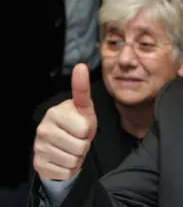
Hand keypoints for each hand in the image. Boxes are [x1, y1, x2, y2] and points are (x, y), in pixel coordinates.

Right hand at [33, 63, 96, 180]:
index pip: (85, 128)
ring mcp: (39, 147)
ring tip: (71, 149)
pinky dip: (70, 169)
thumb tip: (80, 66)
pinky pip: (66, 172)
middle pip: (81, 146)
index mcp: (55, 112)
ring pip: (74, 160)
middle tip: (78, 140)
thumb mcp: (85, 109)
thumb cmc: (77, 125)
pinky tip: (63, 159)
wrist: (62, 147)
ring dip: (77, 158)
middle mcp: (43, 128)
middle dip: (84, 145)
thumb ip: (83, 91)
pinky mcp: (39, 164)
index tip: (83, 126)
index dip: (89, 130)